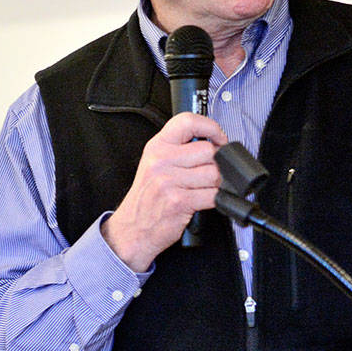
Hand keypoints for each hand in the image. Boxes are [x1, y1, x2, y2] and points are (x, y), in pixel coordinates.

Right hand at [102, 113, 227, 272]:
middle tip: (210, 172)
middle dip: (217, 163)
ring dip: (218, 183)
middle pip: (208, 150)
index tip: (219, 138)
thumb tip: (212, 142)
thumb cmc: (147, 198)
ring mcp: (169, 181)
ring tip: (205, 188)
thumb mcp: (155, 164)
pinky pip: (213, 195)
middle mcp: (161, 160)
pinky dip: (217, 199)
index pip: (188, 121)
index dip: (211, 128)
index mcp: (157, 146)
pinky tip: (205, 200)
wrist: (133, 229)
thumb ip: (179, 149)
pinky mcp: (179, 201)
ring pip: (215, 173)